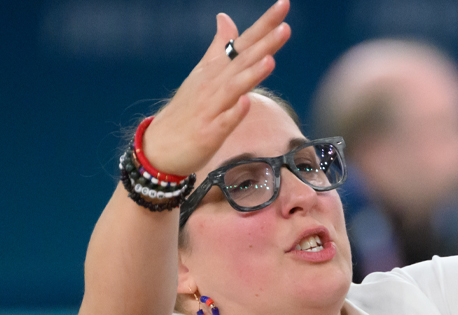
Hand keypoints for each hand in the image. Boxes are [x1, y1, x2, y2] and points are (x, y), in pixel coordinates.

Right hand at [142, 0, 291, 175]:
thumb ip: (219, 48)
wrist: (160, 145)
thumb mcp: (204, 75)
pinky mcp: (208, 133)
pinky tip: (246, 103)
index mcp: (217, 70)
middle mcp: (214, 84)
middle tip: (285, 26)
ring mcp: (211, 108)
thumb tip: (226, 18)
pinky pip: (224, 122)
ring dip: (252, 74)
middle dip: (265, 44)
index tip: (284, 4)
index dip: (264, 25)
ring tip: (271, 60)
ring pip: (234, 88)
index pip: (244, 42)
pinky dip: (235, 112)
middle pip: (243, 61)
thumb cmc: (188, 110)